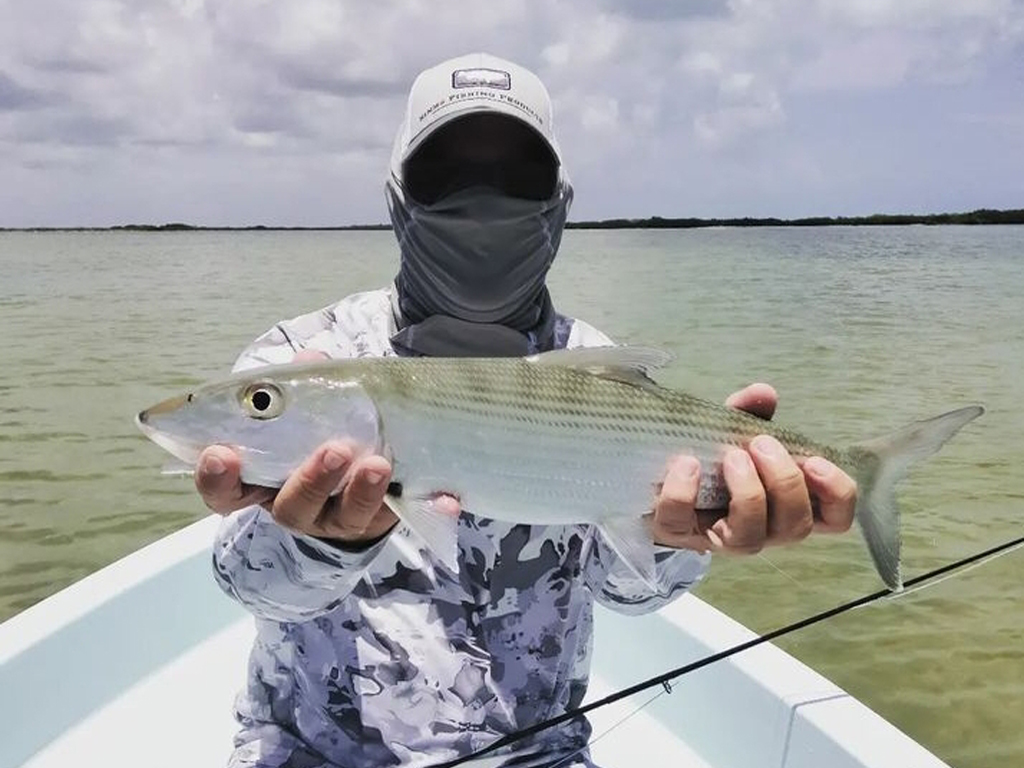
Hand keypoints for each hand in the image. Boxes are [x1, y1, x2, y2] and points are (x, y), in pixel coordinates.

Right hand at [195, 350, 401, 543]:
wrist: (365, 467)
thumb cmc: (320, 431)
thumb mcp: (308, 406)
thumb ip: (304, 384)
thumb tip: (309, 360)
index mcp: (263, 479)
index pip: (227, 490)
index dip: (216, 477)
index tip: (220, 453)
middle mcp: (295, 503)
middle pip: (290, 506)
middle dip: (310, 481)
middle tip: (334, 450)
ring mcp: (335, 517)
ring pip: (342, 515)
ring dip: (360, 489)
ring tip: (377, 463)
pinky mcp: (372, 519)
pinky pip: (381, 515)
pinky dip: (392, 497)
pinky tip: (406, 478)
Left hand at [650, 383, 856, 552]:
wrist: (656, 476)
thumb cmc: (711, 457)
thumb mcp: (733, 431)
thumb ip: (750, 412)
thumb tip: (764, 392)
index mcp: (785, 507)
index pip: (835, 520)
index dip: (837, 494)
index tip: (817, 461)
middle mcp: (762, 531)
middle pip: (796, 527)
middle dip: (785, 482)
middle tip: (761, 444)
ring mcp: (719, 539)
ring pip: (750, 538)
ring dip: (748, 493)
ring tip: (732, 456)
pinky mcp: (676, 533)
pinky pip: (681, 524)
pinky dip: (683, 493)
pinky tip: (687, 464)